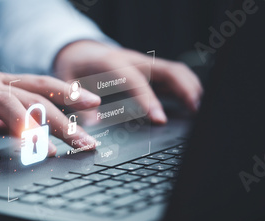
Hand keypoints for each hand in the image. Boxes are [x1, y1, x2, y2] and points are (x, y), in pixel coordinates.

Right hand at [0, 72, 100, 164]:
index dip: (68, 91)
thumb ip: (13, 116)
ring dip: (28, 129)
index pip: (41, 84)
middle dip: (60, 120)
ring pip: (4, 105)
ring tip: (45, 151)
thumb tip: (42, 132)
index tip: (93, 103)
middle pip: (30, 98)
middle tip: (82, 141)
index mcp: (1, 83)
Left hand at [54, 41, 202, 123]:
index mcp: (112, 63)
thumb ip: (75, 100)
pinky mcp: (151, 72)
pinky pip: (174, 77)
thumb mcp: (66, 80)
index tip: (159, 119)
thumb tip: (89, 125)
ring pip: (176, 71)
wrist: (80, 50)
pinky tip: (192, 106)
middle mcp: (133, 61)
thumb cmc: (74, 67)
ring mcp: (145, 65)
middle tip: (194, 112)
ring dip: (190, 89)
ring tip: (199, 111)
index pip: (136, 80)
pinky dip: (187, 89)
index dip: (148, 99)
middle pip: (167, 70)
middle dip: (184, 89)